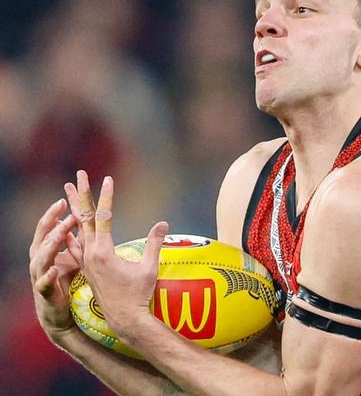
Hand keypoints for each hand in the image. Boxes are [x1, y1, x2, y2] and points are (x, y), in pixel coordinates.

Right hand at [29, 198, 82, 342]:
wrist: (59, 314)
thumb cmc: (66, 282)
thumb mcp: (76, 258)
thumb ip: (83, 239)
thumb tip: (97, 221)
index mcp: (50, 250)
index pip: (53, 225)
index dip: (57, 211)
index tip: (67, 194)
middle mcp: (43, 259)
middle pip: (44, 235)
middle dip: (51, 219)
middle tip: (62, 204)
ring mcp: (42, 276)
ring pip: (42, 256)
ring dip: (51, 243)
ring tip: (61, 231)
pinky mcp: (46, 293)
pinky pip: (45, 283)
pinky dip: (47, 276)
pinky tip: (53, 269)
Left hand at [65, 171, 168, 337]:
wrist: (124, 318)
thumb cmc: (139, 294)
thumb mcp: (149, 268)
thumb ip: (154, 244)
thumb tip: (163, 223)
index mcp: (104, 251)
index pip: (104, 216)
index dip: (107, 196)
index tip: (108, 179)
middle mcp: (90, 253)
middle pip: (84, 217)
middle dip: (81, 194)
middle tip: (78, 175)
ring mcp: (86, 261)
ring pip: (76, 228)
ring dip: (73, 208)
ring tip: (66, 192)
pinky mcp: (86, 268)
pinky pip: (74, 245)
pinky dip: (70, 232)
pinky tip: (65, 225)